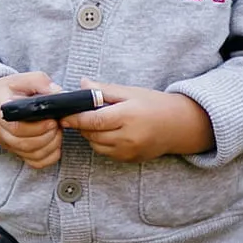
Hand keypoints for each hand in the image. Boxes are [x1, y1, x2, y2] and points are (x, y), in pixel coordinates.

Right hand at [0, 72, 65, 168]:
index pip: (16, 128)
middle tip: (58, 125)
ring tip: (57, 132)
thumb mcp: (22, 79)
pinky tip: (55, 143)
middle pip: (25, 144)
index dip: (37, 128)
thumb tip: (58, 93)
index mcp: (0, 111)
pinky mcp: (17, 152)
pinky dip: (49, 157)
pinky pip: (35, 163)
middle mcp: (1, 131)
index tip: (52, 120)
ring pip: (31, 155)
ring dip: (50, 146)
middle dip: (48, 137)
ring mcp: (8, 144)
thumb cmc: (9, 90)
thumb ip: (40, 82)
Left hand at [59, 79, 213, 161]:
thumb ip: (104, 90)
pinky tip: (110, 132)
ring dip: (91, 135)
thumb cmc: (155, 104)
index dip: (75, 119)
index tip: (63, 116)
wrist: (179, 125)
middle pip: (92, 134)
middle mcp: (128, 136)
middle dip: (82, 125)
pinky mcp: (129, 159)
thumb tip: (81, 83)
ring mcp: (129, 150)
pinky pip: (106, 153)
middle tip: (81, 115)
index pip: (93, 120)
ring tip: (99, 122)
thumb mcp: (131, 92)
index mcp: (127, 116)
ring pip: (96, 146)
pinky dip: (102, 143)